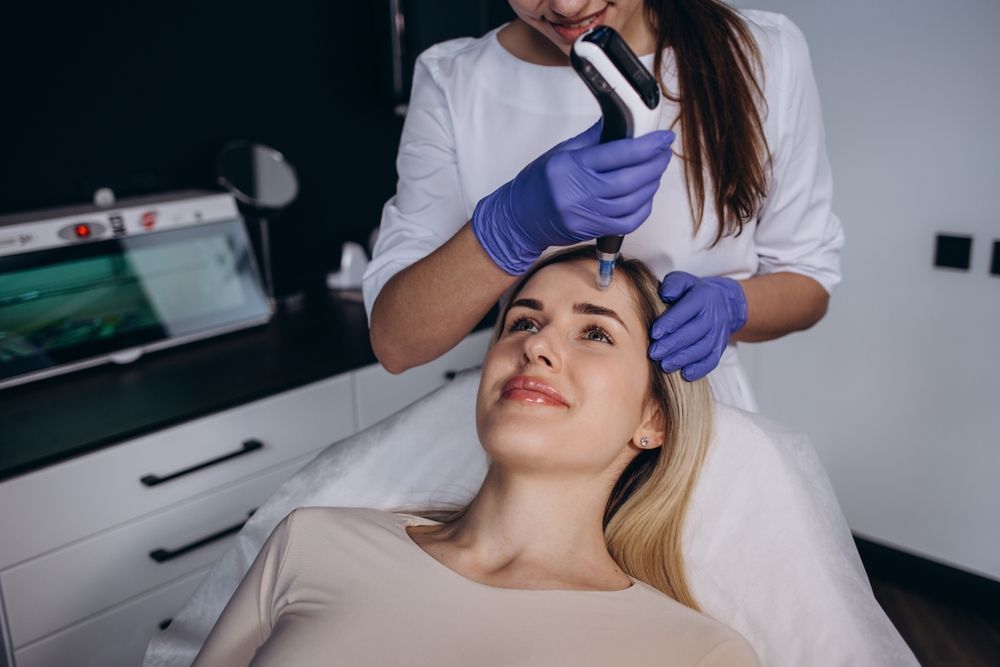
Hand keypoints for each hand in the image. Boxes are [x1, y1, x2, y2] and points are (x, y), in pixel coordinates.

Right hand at [472, 121, 675, 274]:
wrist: (520, 218)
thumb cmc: (538, 183)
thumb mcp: (561, 152)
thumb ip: (593, 139)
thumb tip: (622, 124)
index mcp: (572, 167)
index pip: (618, 154)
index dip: (647, 145)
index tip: (663, 137)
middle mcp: (579, 192)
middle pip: (629, 180)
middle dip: (654, 164)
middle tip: (664, 152)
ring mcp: (586, 215)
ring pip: (632, 202)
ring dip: (651, 185)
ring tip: (656, 171)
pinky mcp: (592, 231)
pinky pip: (627, 223)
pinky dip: (643, 208)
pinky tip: (645, 196)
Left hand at [648, 272, 747, 380]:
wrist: (721, 302)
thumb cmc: (692, 293)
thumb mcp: (683, 281)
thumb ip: (673, 284)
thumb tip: (666, 294)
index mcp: (702, 297)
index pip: (685, 311)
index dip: (670, 323)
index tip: (654, 334)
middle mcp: (713, 316)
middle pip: (693, 332)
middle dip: (672, 345)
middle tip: (654, 353)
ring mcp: (719, 333)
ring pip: (702, 348)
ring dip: (683, 359)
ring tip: (665, 365)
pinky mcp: (720, 347)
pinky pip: (712, 360)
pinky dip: (700, 369)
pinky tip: (685, 374)